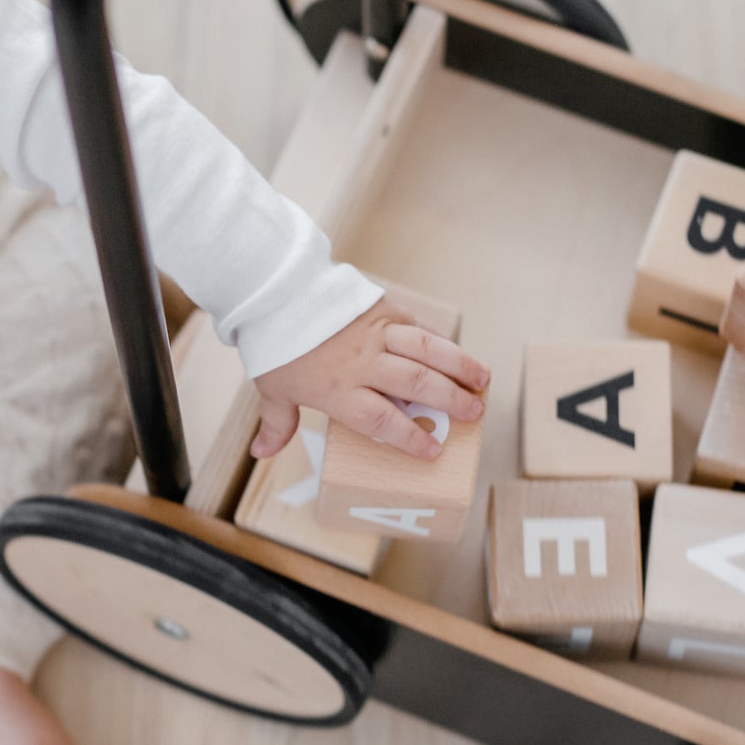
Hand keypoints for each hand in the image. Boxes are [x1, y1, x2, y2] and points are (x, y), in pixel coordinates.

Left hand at [251, 299, 489, 460]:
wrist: (276, 292)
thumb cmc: (275, 344)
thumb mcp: (272, 388)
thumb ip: (277, 423)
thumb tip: (262, 452)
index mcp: (338, 390)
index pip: (381, 420)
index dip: (409, 438)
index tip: (432, 452)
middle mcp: (363, 363)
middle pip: (416, 385)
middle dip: (450, 401)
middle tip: (473, 415)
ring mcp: (376, 334)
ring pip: (427, 351)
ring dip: (459, 366)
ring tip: (483, 381)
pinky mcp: (383, 310)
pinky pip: (418, 327)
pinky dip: (440, 341)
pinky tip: (457, 354)